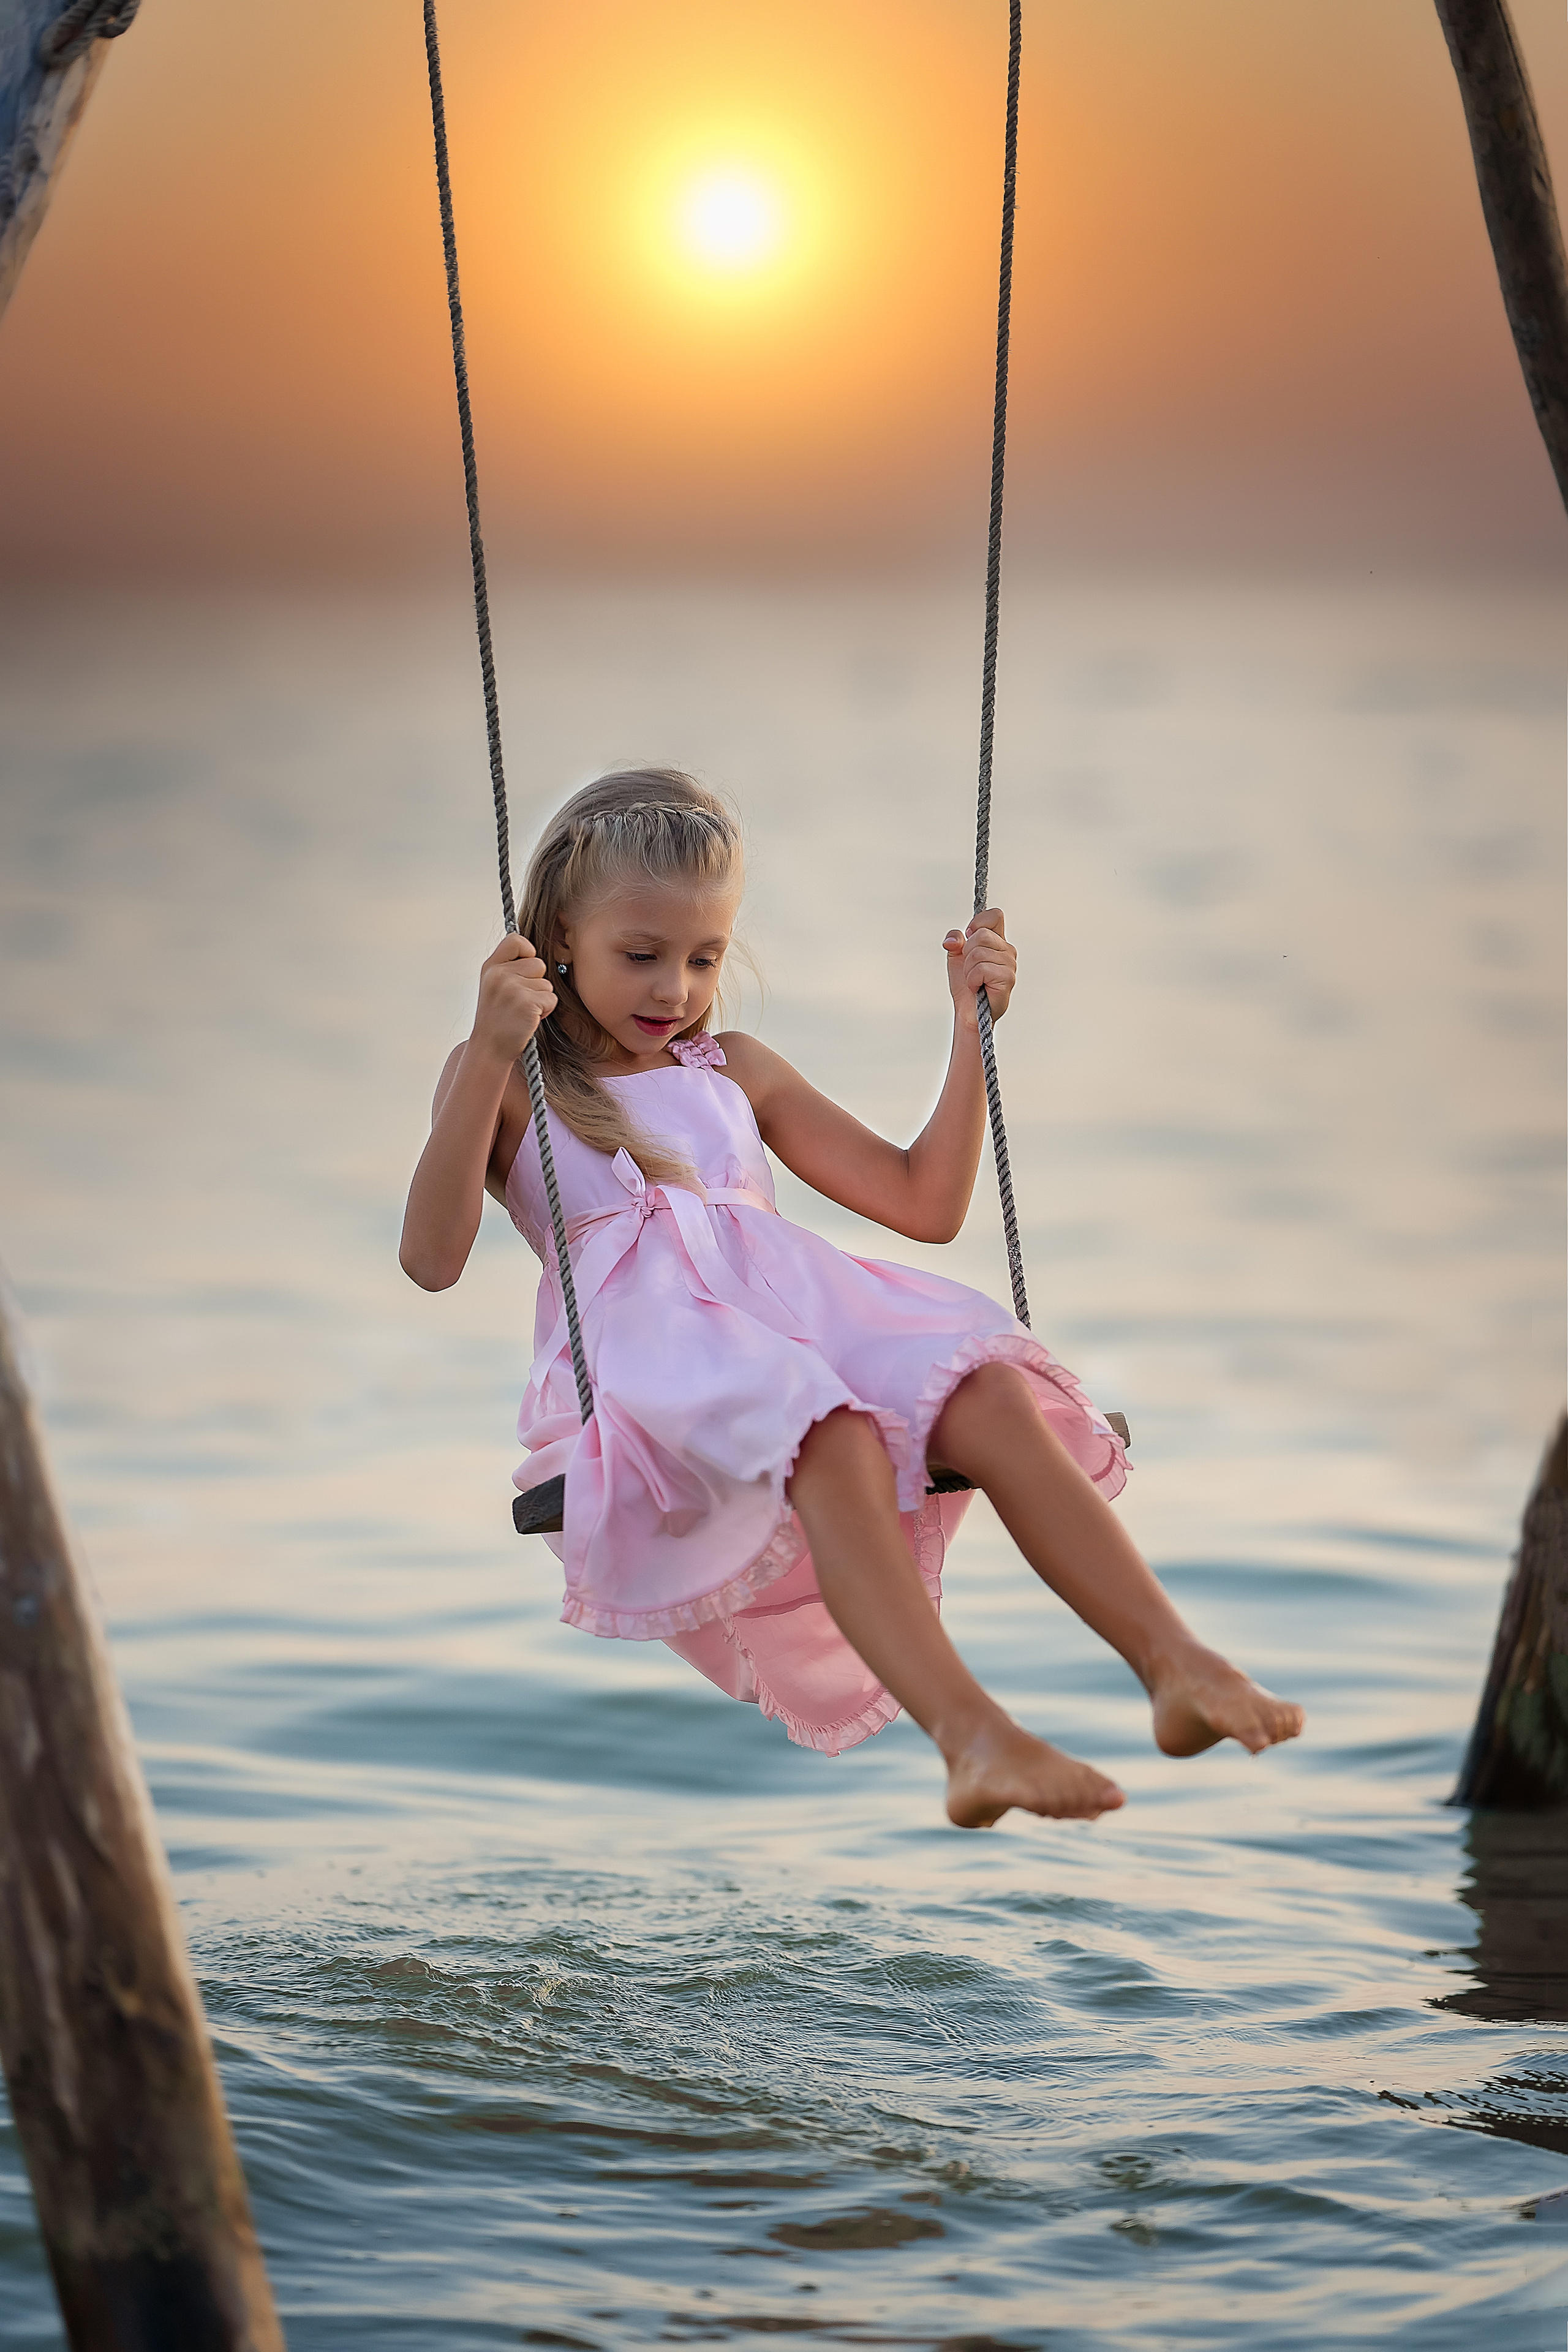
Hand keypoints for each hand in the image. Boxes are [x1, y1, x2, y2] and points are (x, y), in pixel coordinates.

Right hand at [472, 934, 556, 1061]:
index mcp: (490, 967)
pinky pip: (551, 999)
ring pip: (547, 984)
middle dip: (536, 983)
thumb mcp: (493, 986)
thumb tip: (534, 953)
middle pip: (539, 964)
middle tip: (520, 1001)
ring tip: (522, 1012)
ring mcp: (512, 988)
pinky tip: (529, 1020)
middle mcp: (499, 974)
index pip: (516, 940)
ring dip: (541, 999)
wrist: (490, 1049)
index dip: (527, 952)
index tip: (524, 971)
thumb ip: (509, 967)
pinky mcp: (527, 1003)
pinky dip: (545, 1011)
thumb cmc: (496, 1019)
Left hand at [944, 909, 1015, 1032]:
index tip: (968, 937)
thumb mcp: (955, 956)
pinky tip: (977, 987)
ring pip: (978, 952)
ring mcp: (1009, 964)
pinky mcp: (1007, 978)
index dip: (978, 922)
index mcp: (997, 940)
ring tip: (974, 980)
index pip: (995, 915)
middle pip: (981, 934)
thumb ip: (955, 939)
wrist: (967, 1010)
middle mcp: (1007, 950)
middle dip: (967, 953)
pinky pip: (982, 968)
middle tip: (970, 969)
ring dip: (968, 970)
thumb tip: (953, 940)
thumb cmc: (965, 983)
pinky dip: (972, 979)